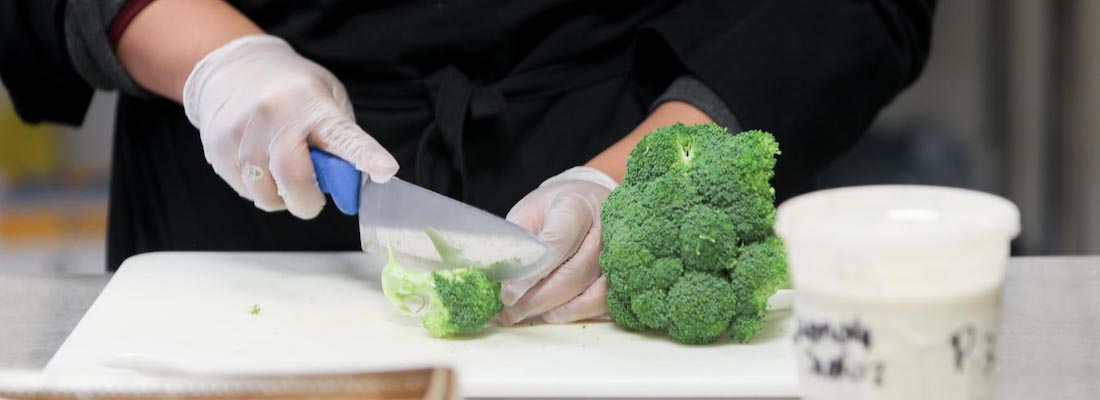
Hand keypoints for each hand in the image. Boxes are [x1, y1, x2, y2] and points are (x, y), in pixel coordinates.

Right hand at [183, 34, 398, 218]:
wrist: (232, 68)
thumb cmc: (292, 90)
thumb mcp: (327, 98)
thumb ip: (341, 138)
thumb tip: (354, 184)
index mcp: (313, 104)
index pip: (343, 135)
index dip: (365, 156)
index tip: (386, 169)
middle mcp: (276, 115)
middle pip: (293, 176)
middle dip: (307, 201)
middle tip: (313, 200)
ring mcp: (242, 131)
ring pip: (264, 192)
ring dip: (281, 197)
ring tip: (284, 177)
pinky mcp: (217, 147)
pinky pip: (244, 190)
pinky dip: (259, 190)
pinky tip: (262, 168)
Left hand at [497, 167, 617, 324]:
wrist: (589, 200)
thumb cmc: (555, 206)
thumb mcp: (529, 210)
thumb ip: (518, 239)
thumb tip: (499, 275)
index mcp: (577, 206)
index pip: (557, 243)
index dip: (532, 272)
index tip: (508, 294)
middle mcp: (604, 230)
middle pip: (574, 273)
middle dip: (538, 299)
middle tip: (509, 312)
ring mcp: (618, 254)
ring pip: (591, 292)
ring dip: (555, 310)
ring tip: (525, 315)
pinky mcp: (622, 274)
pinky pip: (604, 303)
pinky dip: (576, 313)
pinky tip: (551, 315)